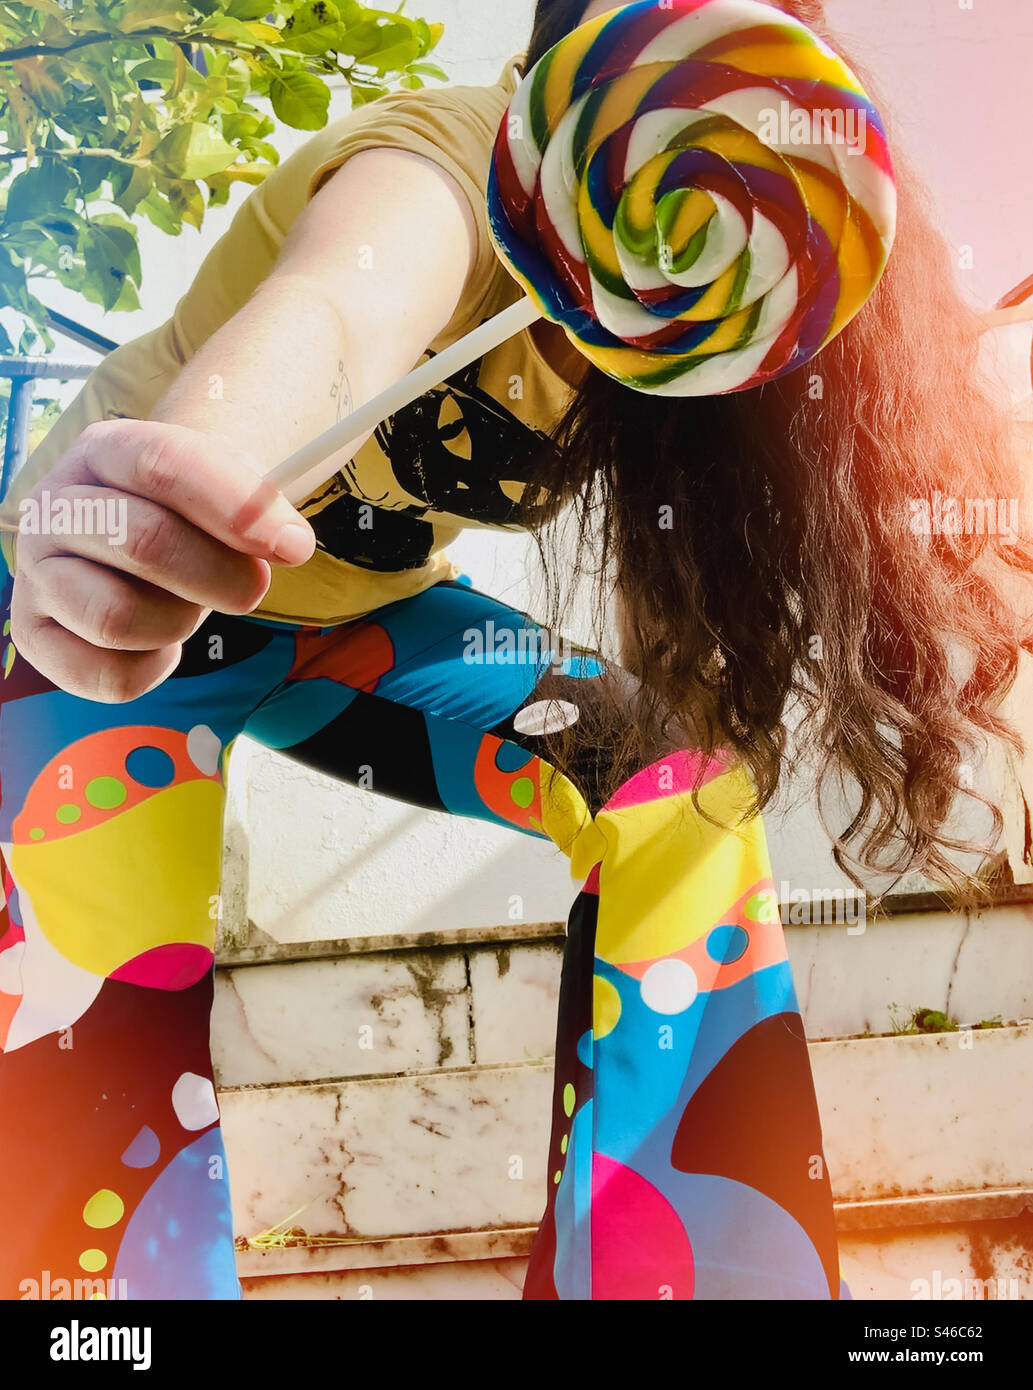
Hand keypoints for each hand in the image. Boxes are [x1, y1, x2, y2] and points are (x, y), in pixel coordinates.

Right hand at [10, 418, 314, 702]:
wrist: (135, 541)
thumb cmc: (187, 516)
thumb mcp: (219, 492)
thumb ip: (253, 507)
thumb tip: (289, 543)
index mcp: (101, 451)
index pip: (163, 464)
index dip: (235, 506)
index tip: (294, 545)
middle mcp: (54, 508)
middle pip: (144, 541)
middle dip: (221, 575)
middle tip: (252, 587)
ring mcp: (36, 575)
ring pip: (118, 617)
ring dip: (180, 621)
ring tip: (187, 606)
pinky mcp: (36, 637)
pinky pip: (108, 675)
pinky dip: (154, 668)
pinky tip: (159, 642)